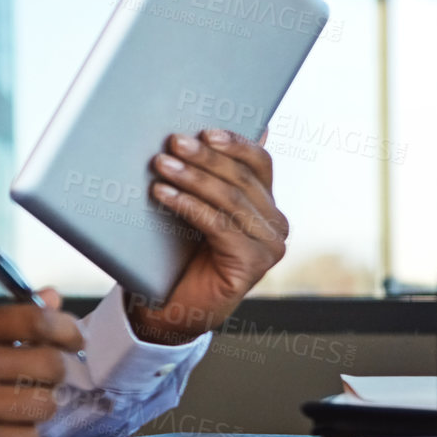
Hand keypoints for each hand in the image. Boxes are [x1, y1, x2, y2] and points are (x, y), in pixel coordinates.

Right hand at [0, 296, 82, 436]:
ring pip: (42, 405)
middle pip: (47, 364)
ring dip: (41, 402)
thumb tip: (54, 301)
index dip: (65, 328)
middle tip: (47, 373)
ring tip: (23, 399)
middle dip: (57, 369)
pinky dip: (23, 431)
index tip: (73, 339)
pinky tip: (4, 423)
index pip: (32, 319)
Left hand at [128, 128, 288, 343]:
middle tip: (172, 142)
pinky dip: (189, 205)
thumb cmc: (180, 253)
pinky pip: (218, 224)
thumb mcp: (197, 207)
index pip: (259, 164)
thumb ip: (211, 176)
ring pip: (230, 199)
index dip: (235, 144)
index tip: (204, 130)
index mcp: (268, 206)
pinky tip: (163, 194)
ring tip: (160, 165)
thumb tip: (212, 132)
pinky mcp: (252, 264)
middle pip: (242, 179)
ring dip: (192, 178)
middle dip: (205, 158)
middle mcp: (276, 226)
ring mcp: (269, 247)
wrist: (171, 306)